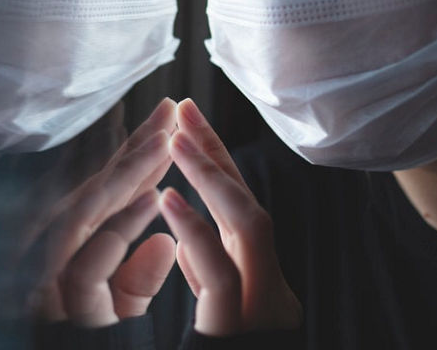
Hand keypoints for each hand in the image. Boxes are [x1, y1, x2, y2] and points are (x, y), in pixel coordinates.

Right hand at [29, 97, 178, 327]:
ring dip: (127, 176)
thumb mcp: (122, 308)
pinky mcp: (52, 305)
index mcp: (76, 248)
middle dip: (135, 149)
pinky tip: (150, 201)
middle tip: (169, 112)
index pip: (107, 191)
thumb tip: (165, 239)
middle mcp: (57, 252)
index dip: (135, 153)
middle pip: (98, 191)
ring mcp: (48, 276)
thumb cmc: (95, 345)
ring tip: (163, 146)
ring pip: (90, 215)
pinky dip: (119, 232)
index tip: (168, 120)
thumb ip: (139, 275)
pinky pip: (85, 266)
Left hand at [158, 99, 301, 336]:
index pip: (236, 209)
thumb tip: (183, 245)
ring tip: (175, 141)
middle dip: (216, 153)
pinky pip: (222, 273)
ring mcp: (261, 307)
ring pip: (246, 227)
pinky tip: (168, 199)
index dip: (216, 161)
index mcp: (255, 281)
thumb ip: (206, 277)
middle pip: (246, 204)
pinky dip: (197, 231)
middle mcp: (267, 287)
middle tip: (185, 108)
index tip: (188, 118)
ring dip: (210, 178)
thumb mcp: (216, 315)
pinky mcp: (241, 329)